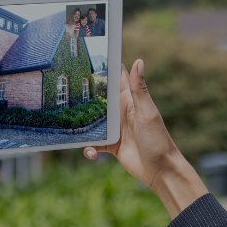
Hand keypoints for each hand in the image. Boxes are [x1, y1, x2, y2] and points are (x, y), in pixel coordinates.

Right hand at [84, 60, 207, 217]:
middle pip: (99, 98)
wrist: (160, 170)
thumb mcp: (147, 113)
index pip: (117, 77)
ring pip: (92, 121)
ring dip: (83, 126)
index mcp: (130, 100)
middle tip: (66, 93)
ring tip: (74, 130)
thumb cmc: (158, 140)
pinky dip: (89, 148)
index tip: (89, 56)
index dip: (105, 66)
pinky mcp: (111, 144)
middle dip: (85, 96)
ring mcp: (115, 128)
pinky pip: (94, 143)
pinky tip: (92, 153)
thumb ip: (140, 89)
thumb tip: (138, 61)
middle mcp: (121, 112)